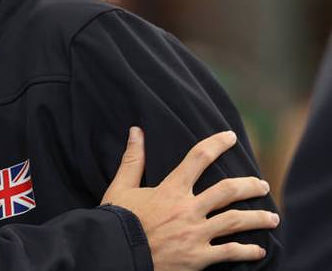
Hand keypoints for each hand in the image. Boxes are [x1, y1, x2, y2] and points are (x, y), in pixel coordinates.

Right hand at [101, 128, 278, 270]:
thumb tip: (136, 131)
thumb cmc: (117, 220)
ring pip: (236, 221)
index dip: (216, 144)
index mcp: (171, 190)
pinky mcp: (198, 257)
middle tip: (262, 185)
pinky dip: (247, 251)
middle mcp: (188, 209)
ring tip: (272, 217)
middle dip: (250, 186)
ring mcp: (196, 233)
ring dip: (258, 218)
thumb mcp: (121, 187)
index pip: (198, 158)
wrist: (116, 252)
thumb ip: (132, 159)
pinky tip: (258, 250)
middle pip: (228, 190)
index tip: (230, 137)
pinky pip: (230, 252)